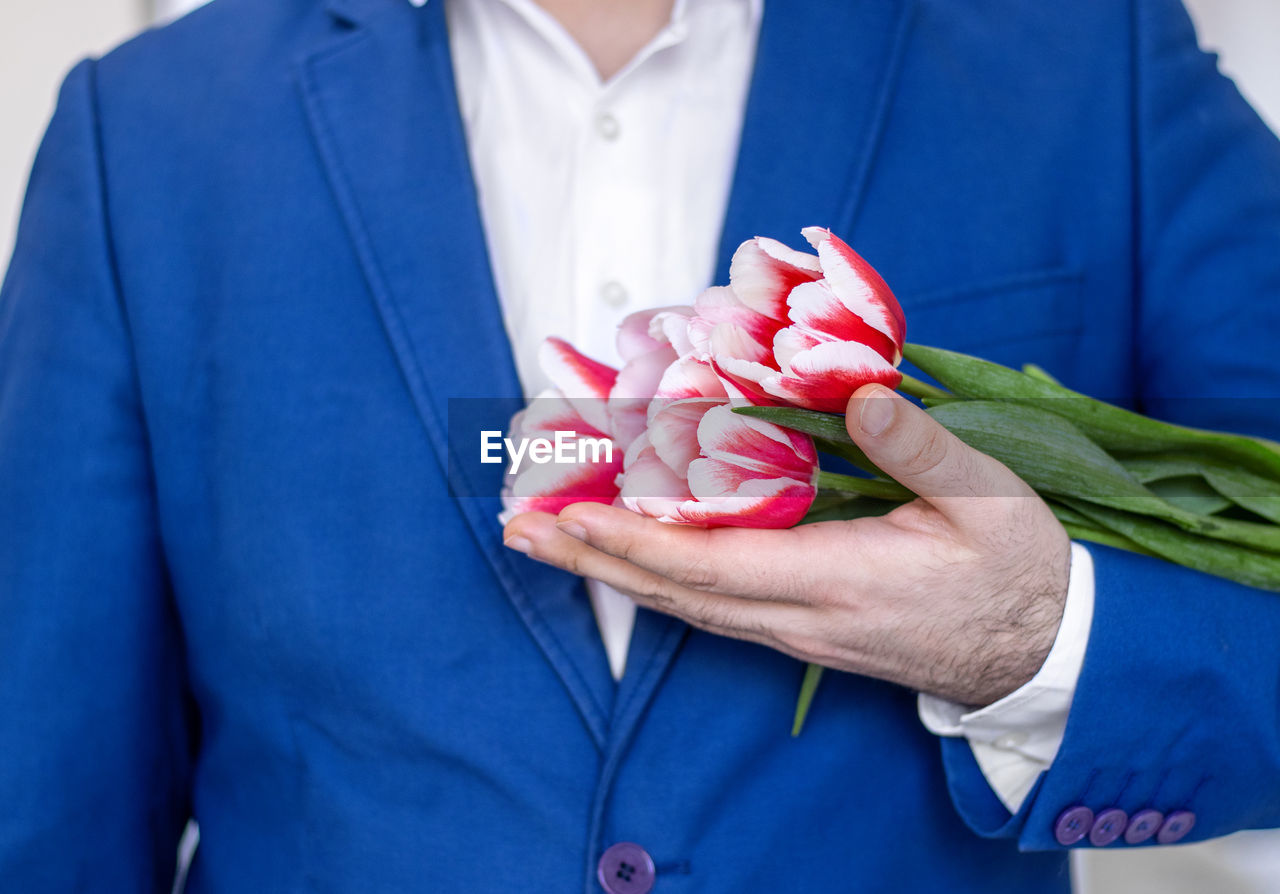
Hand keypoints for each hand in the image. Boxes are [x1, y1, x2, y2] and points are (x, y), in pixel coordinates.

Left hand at [502, 384, 1071, 705]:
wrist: (1041, 651)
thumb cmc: (1017, 571)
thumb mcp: (988, 499)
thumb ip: (919, 449)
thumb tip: (863, 394)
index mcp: (844, 579)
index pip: (715, 566)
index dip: (638, 540)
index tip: (573, 514)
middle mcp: (802, 616)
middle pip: (676, 592)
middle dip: (594, 559)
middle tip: (520, 526)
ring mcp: (797, 629)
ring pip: (684, 604)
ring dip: (611, 570)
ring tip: (548, 537)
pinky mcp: (800, 629)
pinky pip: (709, 606)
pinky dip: (654, 576)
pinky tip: (624, 556)